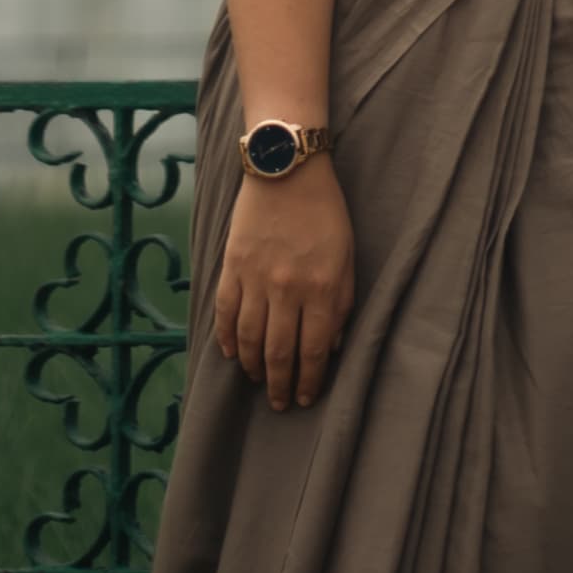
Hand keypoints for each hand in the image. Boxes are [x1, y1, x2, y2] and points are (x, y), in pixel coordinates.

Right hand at [213, 157, 354, 408]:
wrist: (286, 168)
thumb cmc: (325, 212)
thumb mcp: (347, 258)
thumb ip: (341, 304)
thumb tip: (330, 345)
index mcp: (320, 288)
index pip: (314, 352)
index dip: (309, 381)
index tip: (306, 398)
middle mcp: (287, 290)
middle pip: (278, 354)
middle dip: (280, 385)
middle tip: (280, 403)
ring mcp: (256, 279)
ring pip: (249, 340)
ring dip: (252, 368)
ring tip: (256, 381)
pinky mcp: (232, 266)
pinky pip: (225, 313)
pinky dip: (227, 338)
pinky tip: (231, 353)